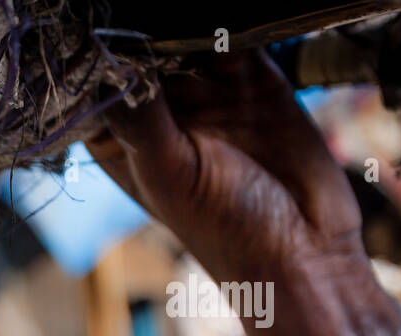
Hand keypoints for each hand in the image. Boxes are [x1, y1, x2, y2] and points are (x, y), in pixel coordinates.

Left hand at [87, 50, 368, 288]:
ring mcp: (208, 93)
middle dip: (142, 35)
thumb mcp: (169, 173)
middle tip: (148, 23)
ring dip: (184, 26)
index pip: (96, 85)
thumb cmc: (224, 228)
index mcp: (122, 140)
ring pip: (186, 37)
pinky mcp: (255, 78)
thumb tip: (111, 65)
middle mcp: (160, 114)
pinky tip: (227, 24)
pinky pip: (238, 35)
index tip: (99, 38)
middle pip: (140, 51)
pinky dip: (231, 23)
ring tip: (188, 25)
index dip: (96, 60)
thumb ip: (140, 117)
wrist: (305, 246)